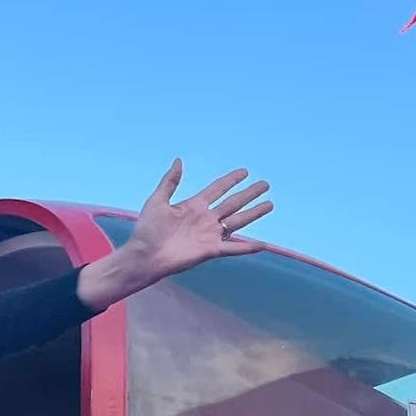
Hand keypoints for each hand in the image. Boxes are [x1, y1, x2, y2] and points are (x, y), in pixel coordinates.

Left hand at [118, 159, 271, 281]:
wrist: (145, 255)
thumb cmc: (147, 229)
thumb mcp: (157, 200)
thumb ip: (170, 181)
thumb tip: (178, 160)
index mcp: (194, 206)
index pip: (217, 189)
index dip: (231, 180)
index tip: (244, 172)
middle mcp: (205, 219)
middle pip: (233, 202)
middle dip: (249, 194)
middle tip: (265, 184)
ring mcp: (209, 234)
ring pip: (238, 221)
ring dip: (254, 213)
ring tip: (270, 205)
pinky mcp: (210, 250)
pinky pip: (233, 248)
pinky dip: (248, 247)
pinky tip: (263, 244)